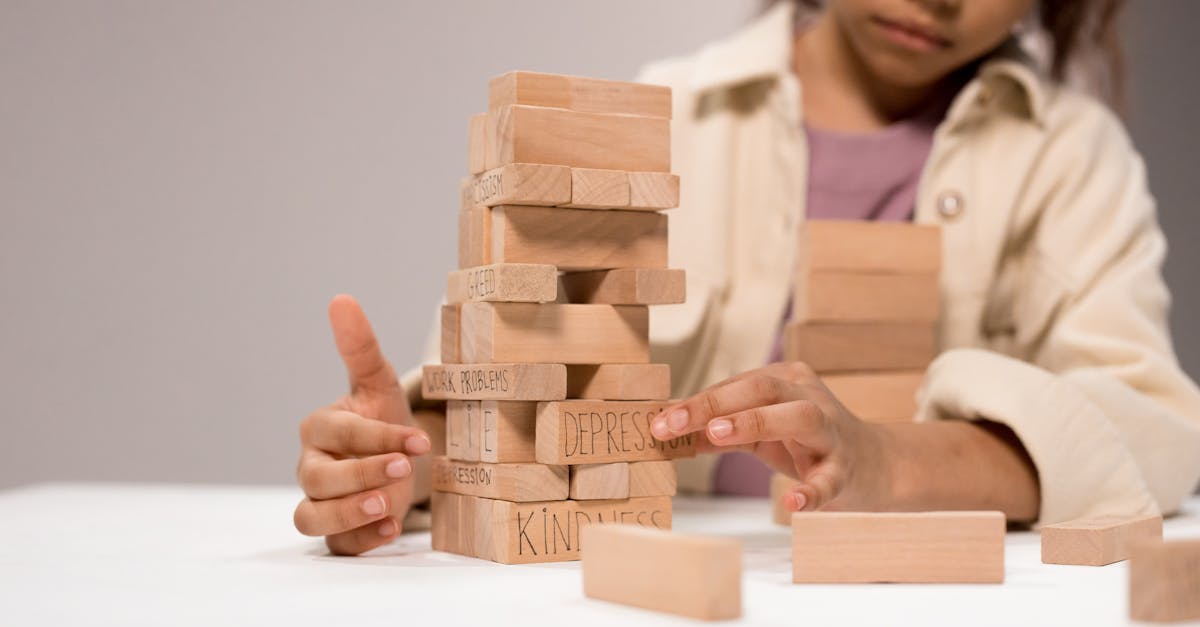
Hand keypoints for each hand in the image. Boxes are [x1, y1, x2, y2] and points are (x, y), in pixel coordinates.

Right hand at [293, 294, 431, 554]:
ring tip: (389, 506)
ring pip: (312, 516)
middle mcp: (312, 467)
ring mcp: (321, 502)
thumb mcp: (378, 383)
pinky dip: (362, 539)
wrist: (401, 458)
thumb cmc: (384, 417)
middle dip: (361, 474)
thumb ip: (360, 347)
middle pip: (318, 478)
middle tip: (403, 470)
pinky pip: (337, 544)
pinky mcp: (338, 532)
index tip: (418, 440)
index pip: (340, 433)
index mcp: (319, 428)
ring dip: (348, 514)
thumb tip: (342, 299)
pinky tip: (391, 528)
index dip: (377, 436)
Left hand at [650, 362, 891, 512]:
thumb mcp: (760, 431)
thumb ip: (717, 432)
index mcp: (785, 381)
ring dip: (755, 421)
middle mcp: (809, 397)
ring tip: (718, 434)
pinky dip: (811, 491)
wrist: (874, 465)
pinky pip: (828, 479)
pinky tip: (793, 503)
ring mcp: (830, 432)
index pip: (734, 386)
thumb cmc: (806, 442)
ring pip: (798, 416)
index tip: (657, 421)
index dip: (694, 403)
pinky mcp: (845, 469)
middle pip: (761, 390)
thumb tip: (667, 434)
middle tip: (673, 422)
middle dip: (714, 404)